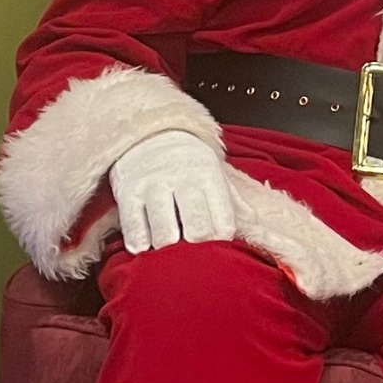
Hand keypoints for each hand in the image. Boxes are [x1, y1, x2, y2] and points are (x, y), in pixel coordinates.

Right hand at [108, 129, 235, 254]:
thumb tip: (254, 221)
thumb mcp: (215, 171)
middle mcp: (182, 179)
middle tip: (192, 249)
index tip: (215, 244)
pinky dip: (140, 244)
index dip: (221, 240)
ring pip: (164, 235)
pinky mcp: (128, 193)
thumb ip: (233, 198)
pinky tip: (146, 244)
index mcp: (209, 175)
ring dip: (167, 248)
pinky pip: (134, 230)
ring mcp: (153, 186)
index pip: (223, 221)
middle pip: (197, 230)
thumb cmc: (188, 160)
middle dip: (197, 247)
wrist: (149, 133)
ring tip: (169, 245)